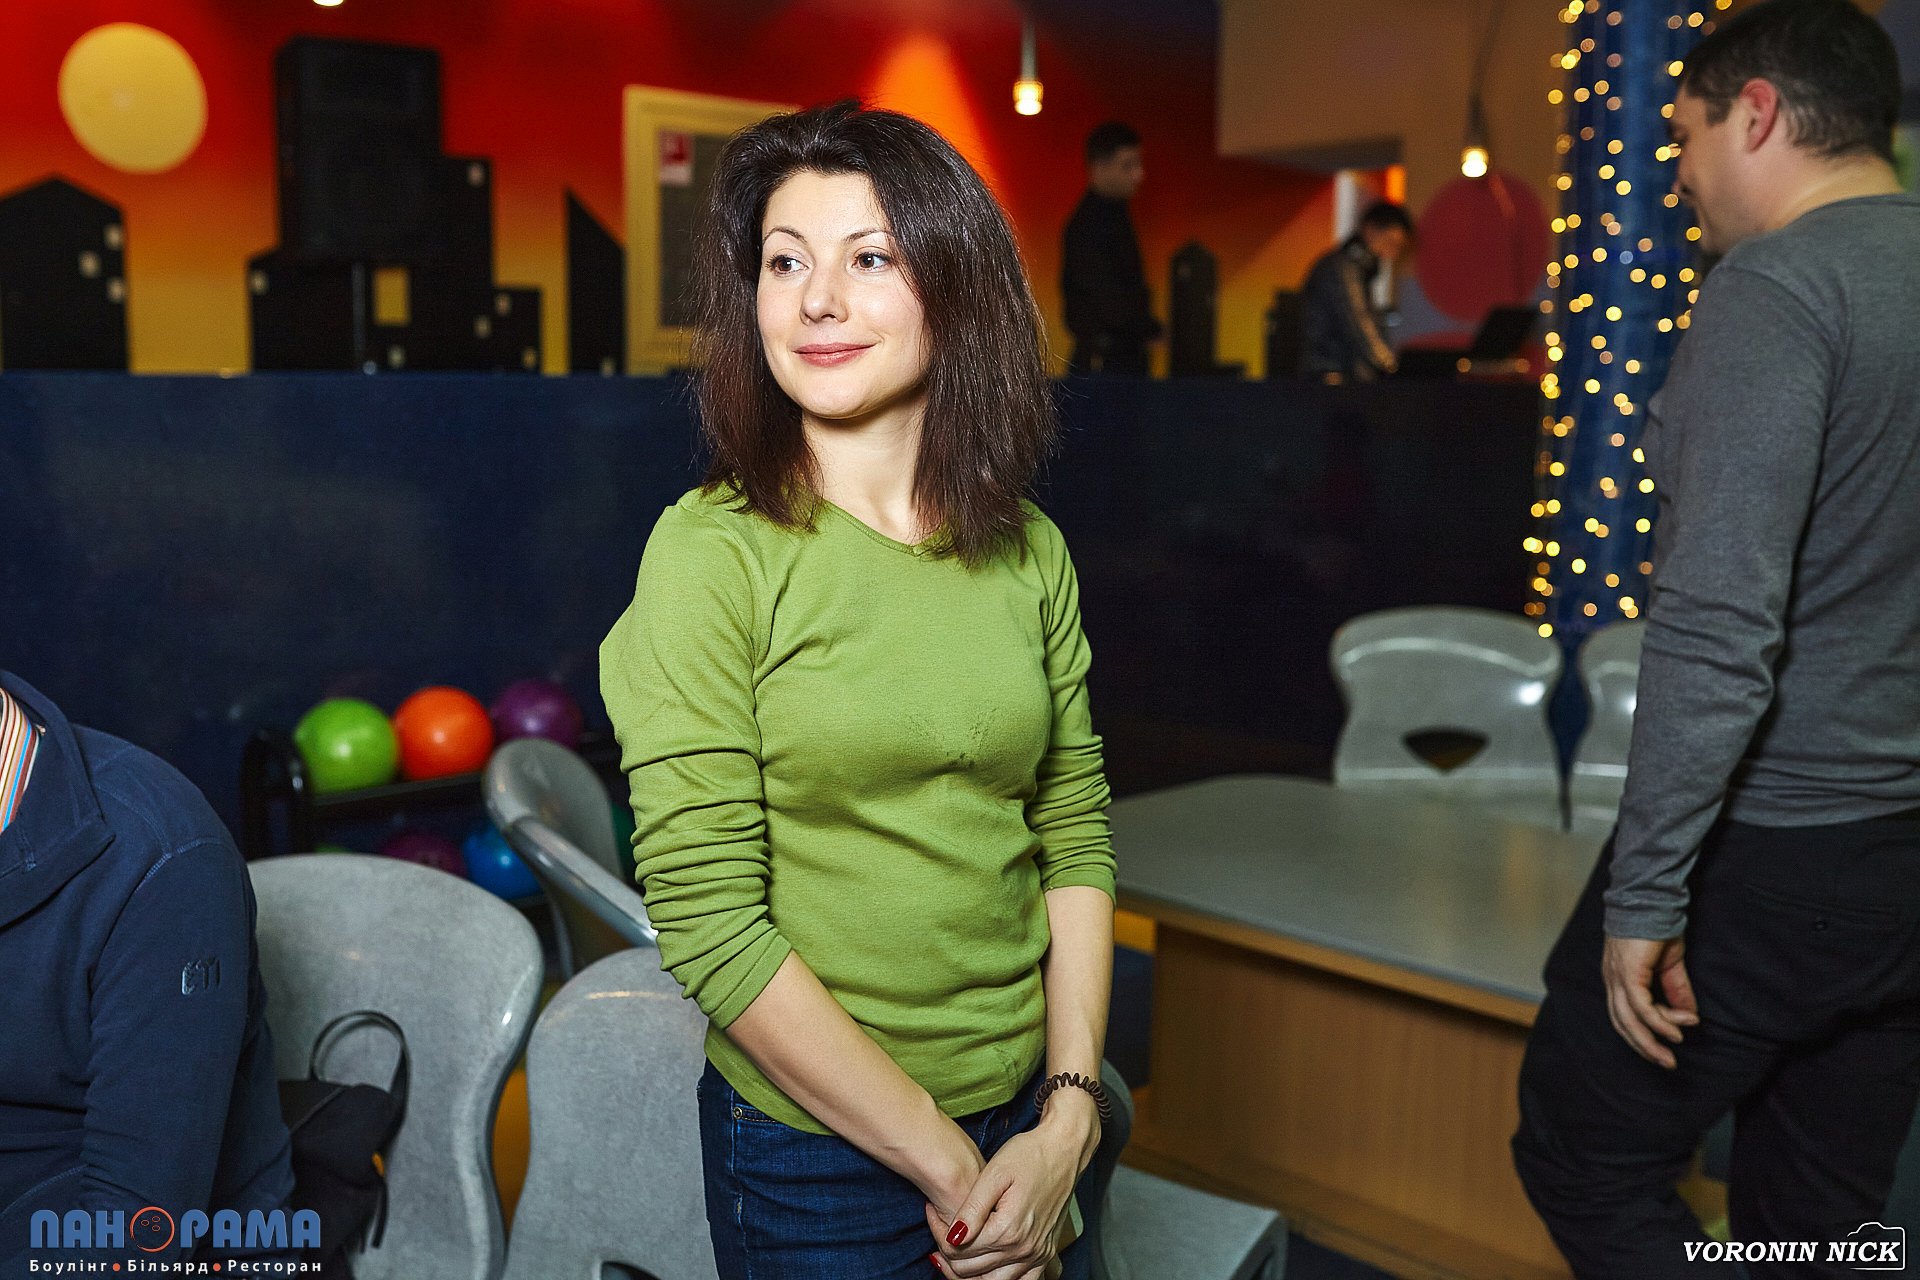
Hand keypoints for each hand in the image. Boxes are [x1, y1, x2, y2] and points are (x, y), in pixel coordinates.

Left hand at [928, 1094, 1096, 1278]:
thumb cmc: (1029, 1154)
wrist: (1064, 1149)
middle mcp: (1024, 1248)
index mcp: (1007, 1229)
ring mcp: (1037, 1254)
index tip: (932, 1211)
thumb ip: (972, 1209)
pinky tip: (987, 1264)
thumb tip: (953, 1237)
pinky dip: (1000, 1279)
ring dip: (970, 1272)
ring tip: (957, 1248)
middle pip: (970, 1271)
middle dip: (949, 1254)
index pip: (957, 1249)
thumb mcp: (994, 1174)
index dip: (938, 1233)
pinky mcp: (1046, 1253)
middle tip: (941, 1229)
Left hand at [1602, 933, 1698, 1068]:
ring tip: (1669, 1055)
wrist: (1652, 899)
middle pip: (1621, 1023)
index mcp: (1618, 977)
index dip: (1646, 1031)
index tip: (1671, 1041)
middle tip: (1665, 1062)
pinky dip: (1658, 1022)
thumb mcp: (1669, 964)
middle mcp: (1612, 980)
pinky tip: (1676, 1030)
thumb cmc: (1658, 926)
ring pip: (1628, 1020)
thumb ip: (1676, 990)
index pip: (1625, 1014)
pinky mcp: (1628, 972)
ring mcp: (1617, 976)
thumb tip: (1688, 1017)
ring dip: (1650, 1041)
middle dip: (1643, 1046)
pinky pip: (1642, 1006)